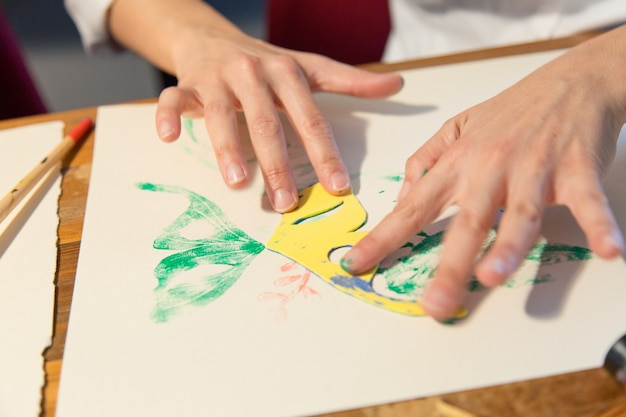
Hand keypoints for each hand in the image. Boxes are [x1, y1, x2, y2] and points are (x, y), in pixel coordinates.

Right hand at [154, 30, 401, 212]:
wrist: (212, 35)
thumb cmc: (265, 63)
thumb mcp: (308, 69)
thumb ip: (350, 82)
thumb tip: (398, 85)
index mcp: (287, 74)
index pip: (309, 118)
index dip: (324, 153)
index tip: (337, 187)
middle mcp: (253, 74)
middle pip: (266, 123)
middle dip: (277, 165)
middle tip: (286, 202)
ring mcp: (217, 78)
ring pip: (221, 114)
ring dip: (228, 148)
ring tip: (237, 183)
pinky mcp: (186, 83)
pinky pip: (173, 98)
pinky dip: (167, 115)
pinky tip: (167, 137)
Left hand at [342, 28, 625, 319]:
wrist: (570, 82)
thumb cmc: (510, 112)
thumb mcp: (456, 128)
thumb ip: (425, 160)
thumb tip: (401, 194)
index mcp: (458, 163)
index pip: (413, 207)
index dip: (382, 237)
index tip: (356, 265)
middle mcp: (490, 168)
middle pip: (466, 221)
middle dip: (448, 264)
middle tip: (433, 303)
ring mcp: (533, 168)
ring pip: (519, 212)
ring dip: (508, 246)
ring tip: (493, 276)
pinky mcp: (576, 168)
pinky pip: (587, 201)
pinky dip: (599, 223)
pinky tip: (609, 248)